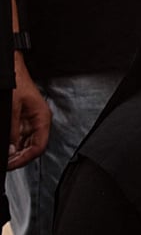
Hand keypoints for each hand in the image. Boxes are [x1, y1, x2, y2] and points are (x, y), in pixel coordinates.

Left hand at [9, 53, 49, 169]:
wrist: (12, 70)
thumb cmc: (17, 82)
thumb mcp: (13, 107)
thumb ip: (13, 129)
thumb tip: (11, 148)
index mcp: (42, 118)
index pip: (39, 146)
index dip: (25, 158)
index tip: (11, 164)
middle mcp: (38, 121)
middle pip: (33, 148)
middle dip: (19, 157)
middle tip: (6, 163)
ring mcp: (29, 121)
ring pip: (25, 144)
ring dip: (15, 152)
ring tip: (5, 158)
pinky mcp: (21, 120)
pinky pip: (19, 137)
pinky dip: (12, 145)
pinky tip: (6, 148)